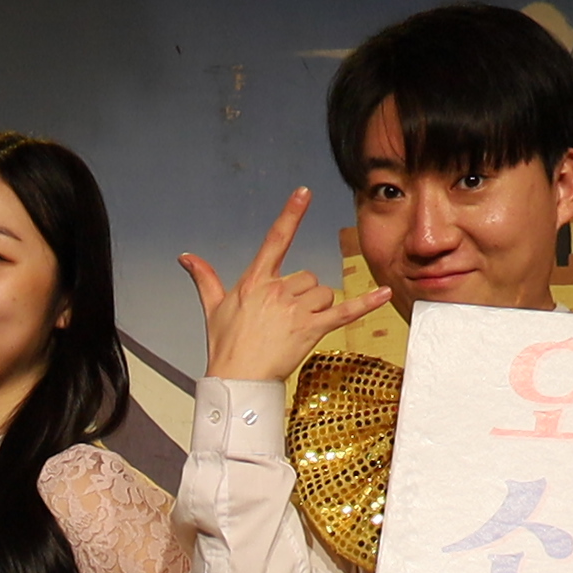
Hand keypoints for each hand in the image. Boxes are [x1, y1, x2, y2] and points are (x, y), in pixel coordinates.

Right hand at [179, 188, 388, 385]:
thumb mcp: (213, 308)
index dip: (291, 214)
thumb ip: (204, 278)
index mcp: (255, 281)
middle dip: (304, 295)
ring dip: (318, 308)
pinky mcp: (311, 329)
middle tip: (285, 320)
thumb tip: (186, 257)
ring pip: (323, 293)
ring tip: (297, 329)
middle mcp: (276, 290)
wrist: (236, 379)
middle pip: (308, 277)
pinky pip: (345, 311)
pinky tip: (386, 293)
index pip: (276, 239)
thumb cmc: (225, 346)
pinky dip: (366, 303)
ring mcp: (295, 310)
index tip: (304, 193)